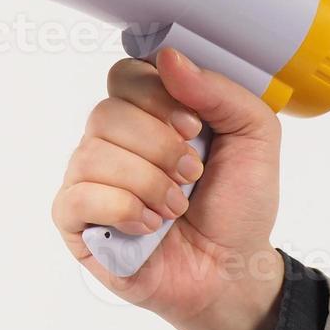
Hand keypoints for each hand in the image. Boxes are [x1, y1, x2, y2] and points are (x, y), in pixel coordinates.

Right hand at [51, 49, 286, 329]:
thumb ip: (222, 92)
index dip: (156, 96)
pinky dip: (122, 210)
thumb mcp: (255, 138)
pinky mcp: (74, 218)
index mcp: (149, 113)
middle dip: (159, 148)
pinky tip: (147, 226)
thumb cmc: (238, 206)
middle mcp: (112, 140)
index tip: (193, 127)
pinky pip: (76, 196)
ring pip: (92, 154)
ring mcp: (88, 178)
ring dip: (147, 184)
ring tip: (175, 209)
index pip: (125, 75)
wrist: (234, 271)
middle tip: (192, 176)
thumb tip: (168, 59)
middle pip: (106, 113)